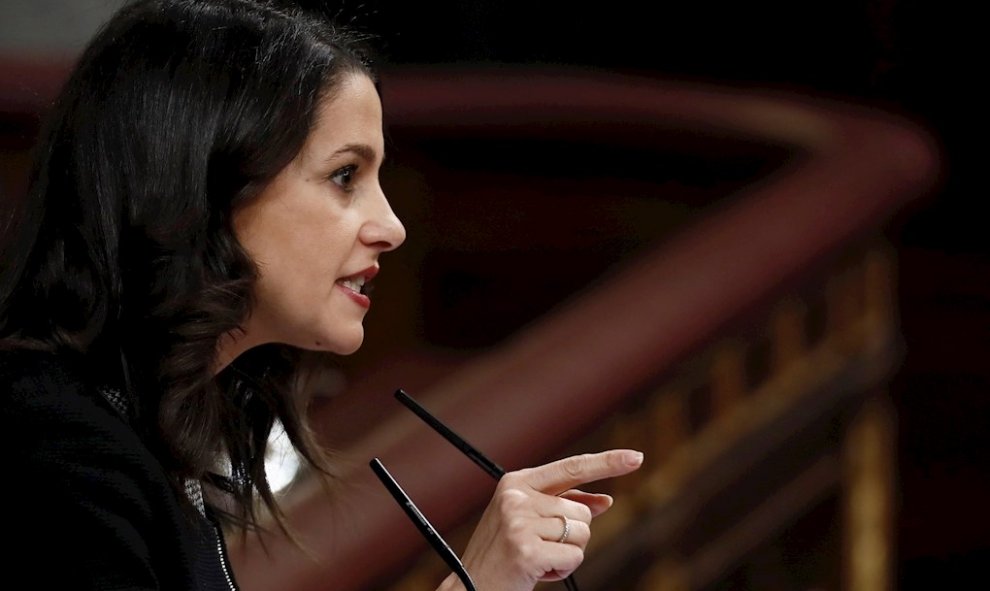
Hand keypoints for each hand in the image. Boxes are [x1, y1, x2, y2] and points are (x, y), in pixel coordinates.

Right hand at [439, 449, 643, 590]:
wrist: (470, 587)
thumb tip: (604, 501)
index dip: (607, 462)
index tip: (635, 457)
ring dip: (567, 554)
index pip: (571, 467)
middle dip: (572, 536)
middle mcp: (517, 496)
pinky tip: (536, 572)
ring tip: (537, 560)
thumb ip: (564, 506)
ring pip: (581, 534)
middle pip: (582, 511)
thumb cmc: (503, 554)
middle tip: (540, 548)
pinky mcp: (526, 549)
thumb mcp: (529, 522)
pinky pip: (573, 557)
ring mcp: (520, 522)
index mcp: (516, 482)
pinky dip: (561, 570)